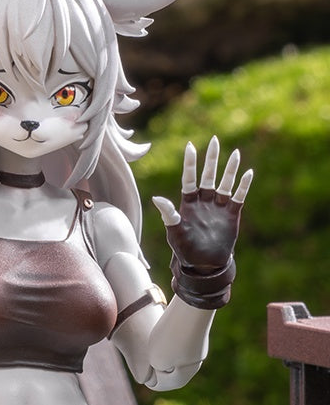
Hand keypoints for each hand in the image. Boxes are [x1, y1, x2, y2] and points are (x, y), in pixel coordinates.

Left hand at [151, 137, 251, 308]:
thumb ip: (168, 214)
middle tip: (215, 140)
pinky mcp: (231, 214)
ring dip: (230, 169)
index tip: (190, 146)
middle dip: (212, 159)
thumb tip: (156, 198)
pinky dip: (243, 185)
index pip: (189, 178)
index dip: (190, 163)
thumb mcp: (174, 231)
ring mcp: (218, 206)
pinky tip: (248, 173)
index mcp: (188, 203)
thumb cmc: (185, 249)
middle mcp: (204, 201)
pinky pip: (238, 196)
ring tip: (236, 153)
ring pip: (225, 182)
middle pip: (208, 175)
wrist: (203, 264)